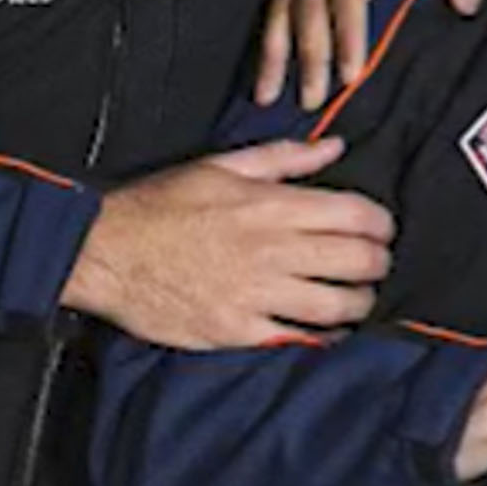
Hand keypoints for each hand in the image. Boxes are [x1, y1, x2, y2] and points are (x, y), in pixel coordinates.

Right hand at [61, 137, 394, 348]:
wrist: (105, 252)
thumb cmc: (162, 204)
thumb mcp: (221, 166)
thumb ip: (284, 158)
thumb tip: (335, 147)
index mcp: (272, 205)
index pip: (356, 215)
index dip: (381, 224)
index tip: (381, 229)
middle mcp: (272, 250)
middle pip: (357, 261)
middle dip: (378, 263)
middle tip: (376, 264)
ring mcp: (256, 294)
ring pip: (337, 306)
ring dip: (359, 303)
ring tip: (358, 299)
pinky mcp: (237, 330)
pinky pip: (297, 338)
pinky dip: (322, 337)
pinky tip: (327, 331)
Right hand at [258, 0, 486, 105]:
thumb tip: (465, 2)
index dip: (348, 35)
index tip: (350, 76)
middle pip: (312, 3)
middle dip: (310, 55)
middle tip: (313, 99)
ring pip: (286, 2)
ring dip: (277, 50)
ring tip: (269, 94)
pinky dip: (272, 33)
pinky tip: (268, 66)